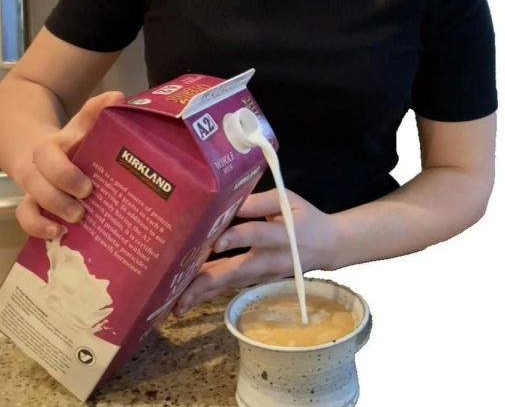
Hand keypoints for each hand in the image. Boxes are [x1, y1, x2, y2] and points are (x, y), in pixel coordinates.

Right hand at [15, 91, 124, 238]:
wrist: (47, 153)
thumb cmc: (75, 141)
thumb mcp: (84, 124)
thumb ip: (98, 110)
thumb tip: (119, 98)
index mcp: (51, 148)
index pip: (48, 156)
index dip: (63, 173)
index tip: (88, 187)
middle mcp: (38, 169)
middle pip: (36, 182)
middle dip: (58, 196)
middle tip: (85, 205)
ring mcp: (33, 189)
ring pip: (29, 203)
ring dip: (48, 215)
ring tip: (72, 224)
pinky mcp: (33, 206)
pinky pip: (25, 219)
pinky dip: (38, 229)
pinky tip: (58, 235)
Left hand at [172, 189, 337, 314]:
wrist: (328, 246)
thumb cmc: (305, 218)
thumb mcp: (290, 201)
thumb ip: (262, 202)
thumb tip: (228, 201)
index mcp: (284, 235)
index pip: (259, 235)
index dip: (238, 237)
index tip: (216, 241)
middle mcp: (272, 260)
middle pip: (239, 271)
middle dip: (209, 283)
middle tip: (181, 294)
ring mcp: (263, 275)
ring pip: (231, 284)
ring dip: (204, 293)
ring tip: (176, 304)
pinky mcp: (256, 280)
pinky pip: (230, 287)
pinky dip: (208, 293)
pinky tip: (186, 298)